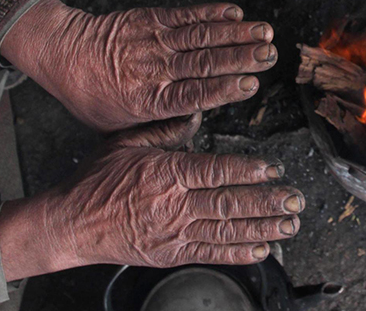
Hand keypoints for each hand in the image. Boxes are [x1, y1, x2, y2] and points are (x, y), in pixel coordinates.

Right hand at [0, 114, 304, 278]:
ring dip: (262, 229)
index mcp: (165, 173)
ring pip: (226, 231)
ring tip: (289, 225)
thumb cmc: (96, 180)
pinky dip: (237, 253)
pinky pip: (210, 253)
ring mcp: (173, 233)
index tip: (273, 169)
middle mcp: (173, 206)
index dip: (247, 171)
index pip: (215, 171)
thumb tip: (196, 110)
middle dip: (267, 203)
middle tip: (294, 199)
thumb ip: (165, 128)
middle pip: (229, 203)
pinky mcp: (170, 254)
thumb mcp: (127, 141)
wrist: (70, 223)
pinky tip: (261, 250)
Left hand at [1, 0, 275, 131]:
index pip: (191, 95)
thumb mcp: (118, 126)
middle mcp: (152, 69)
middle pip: (203, 63)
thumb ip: (159, 125)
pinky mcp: (149, 19)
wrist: (62, 54)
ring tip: (265, 32)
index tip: (250, 84)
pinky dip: (210, 12)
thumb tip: (198, 117)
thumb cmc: (91, 96)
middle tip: (270, 55)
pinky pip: (184, 15)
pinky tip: (234, 12)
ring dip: (235, 33)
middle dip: (240, 58)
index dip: (222, 88)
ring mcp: (152, 41)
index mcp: (146, 100)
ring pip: (199, 36)